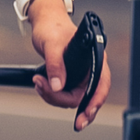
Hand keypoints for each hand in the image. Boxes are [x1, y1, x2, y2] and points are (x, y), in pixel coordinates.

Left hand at [28, 9, 110, 129]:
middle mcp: (90, 70)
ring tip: (39, 82)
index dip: (95, 102)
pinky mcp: (70, 79)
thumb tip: (57, 86)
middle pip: (84, 97)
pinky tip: (41, 84)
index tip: (85, 115)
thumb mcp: (52, 44)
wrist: (45, 23)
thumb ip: (55, 64)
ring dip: (53, 96)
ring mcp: (80, 76)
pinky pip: (64, 95)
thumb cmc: (53, 27)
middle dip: (63, 99)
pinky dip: (51, 93)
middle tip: (44, 92)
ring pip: (72, 99)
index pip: (101, 86)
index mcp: (95, 59)